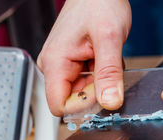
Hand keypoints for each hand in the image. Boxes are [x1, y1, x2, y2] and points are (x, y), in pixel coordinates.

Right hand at [37, 0, 131, 115]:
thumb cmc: (99, 2)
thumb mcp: (109, 38)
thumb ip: (109, 73)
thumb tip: (110, 102)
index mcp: (54, 62)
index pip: (60, 105)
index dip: (83, 106)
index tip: (102, 93)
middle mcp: (53, 66)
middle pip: (73, 100)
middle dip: (95, 92)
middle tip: (106, 68)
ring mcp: (61, 65)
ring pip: (82, 92)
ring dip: (99, 82)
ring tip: (104, 58)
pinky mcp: (70, 64)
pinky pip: (86, 82)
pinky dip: (99, 75)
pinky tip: (103, 58)